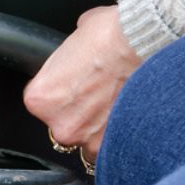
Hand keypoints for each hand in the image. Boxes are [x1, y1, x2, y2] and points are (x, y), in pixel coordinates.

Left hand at [23, 6, 141, 159]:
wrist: (144, 43)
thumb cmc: (110, 35)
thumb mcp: (75, 35)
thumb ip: (69, 55)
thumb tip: (77, 54)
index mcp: (40, 99)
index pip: (41, 102)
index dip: (59, 91)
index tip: (73, 84)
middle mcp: (61, 125)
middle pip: (63, 125)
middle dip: (78, 113)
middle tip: (97, 94)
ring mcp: (89, 140)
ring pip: (87, 141)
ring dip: (98, 129)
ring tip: (115, 106)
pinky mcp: (117, 145)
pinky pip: (112, 149)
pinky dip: (119, 136)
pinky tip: (129, 118)